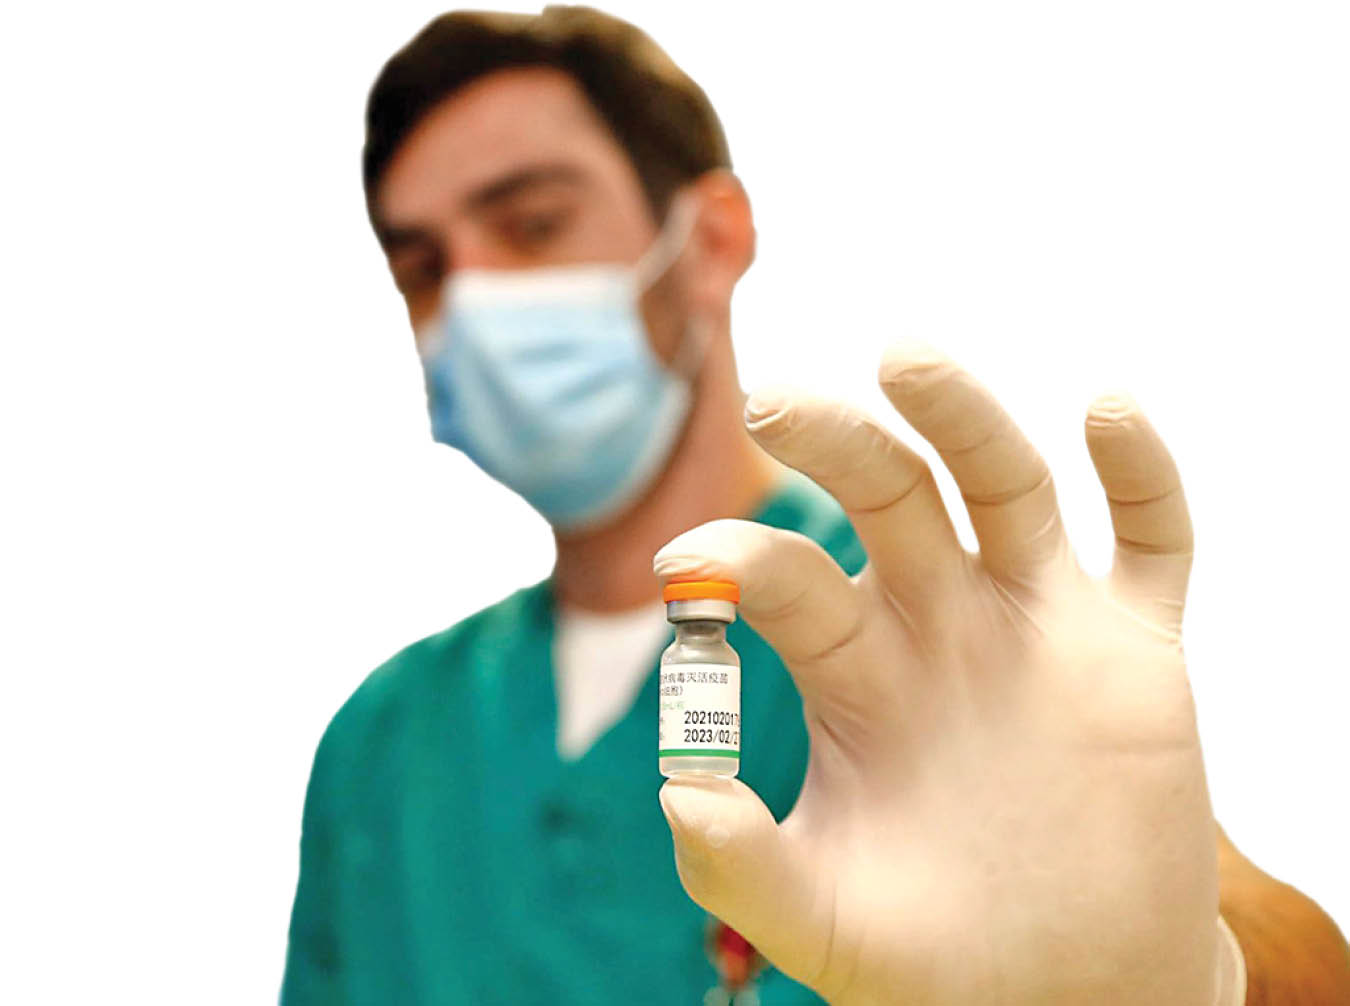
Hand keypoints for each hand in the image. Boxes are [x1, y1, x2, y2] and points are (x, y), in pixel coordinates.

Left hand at [654, 343, 1224, 1003]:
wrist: (1066, 992)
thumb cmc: (931, 952)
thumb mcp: (820, 919)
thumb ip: (739, 866)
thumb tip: (675, 790)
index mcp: (853, 666)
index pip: (789, 580)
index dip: (738, 560)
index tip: (684, 567)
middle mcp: (939, 619)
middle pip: (888, 492)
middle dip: (837, 441)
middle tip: (773, 402)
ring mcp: (1036, 621)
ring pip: (1004, 484)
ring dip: (962, 415)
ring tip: (904, 356)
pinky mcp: (1134, 646)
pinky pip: (1152, 540)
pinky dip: (1140, 474)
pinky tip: (1106, 412)